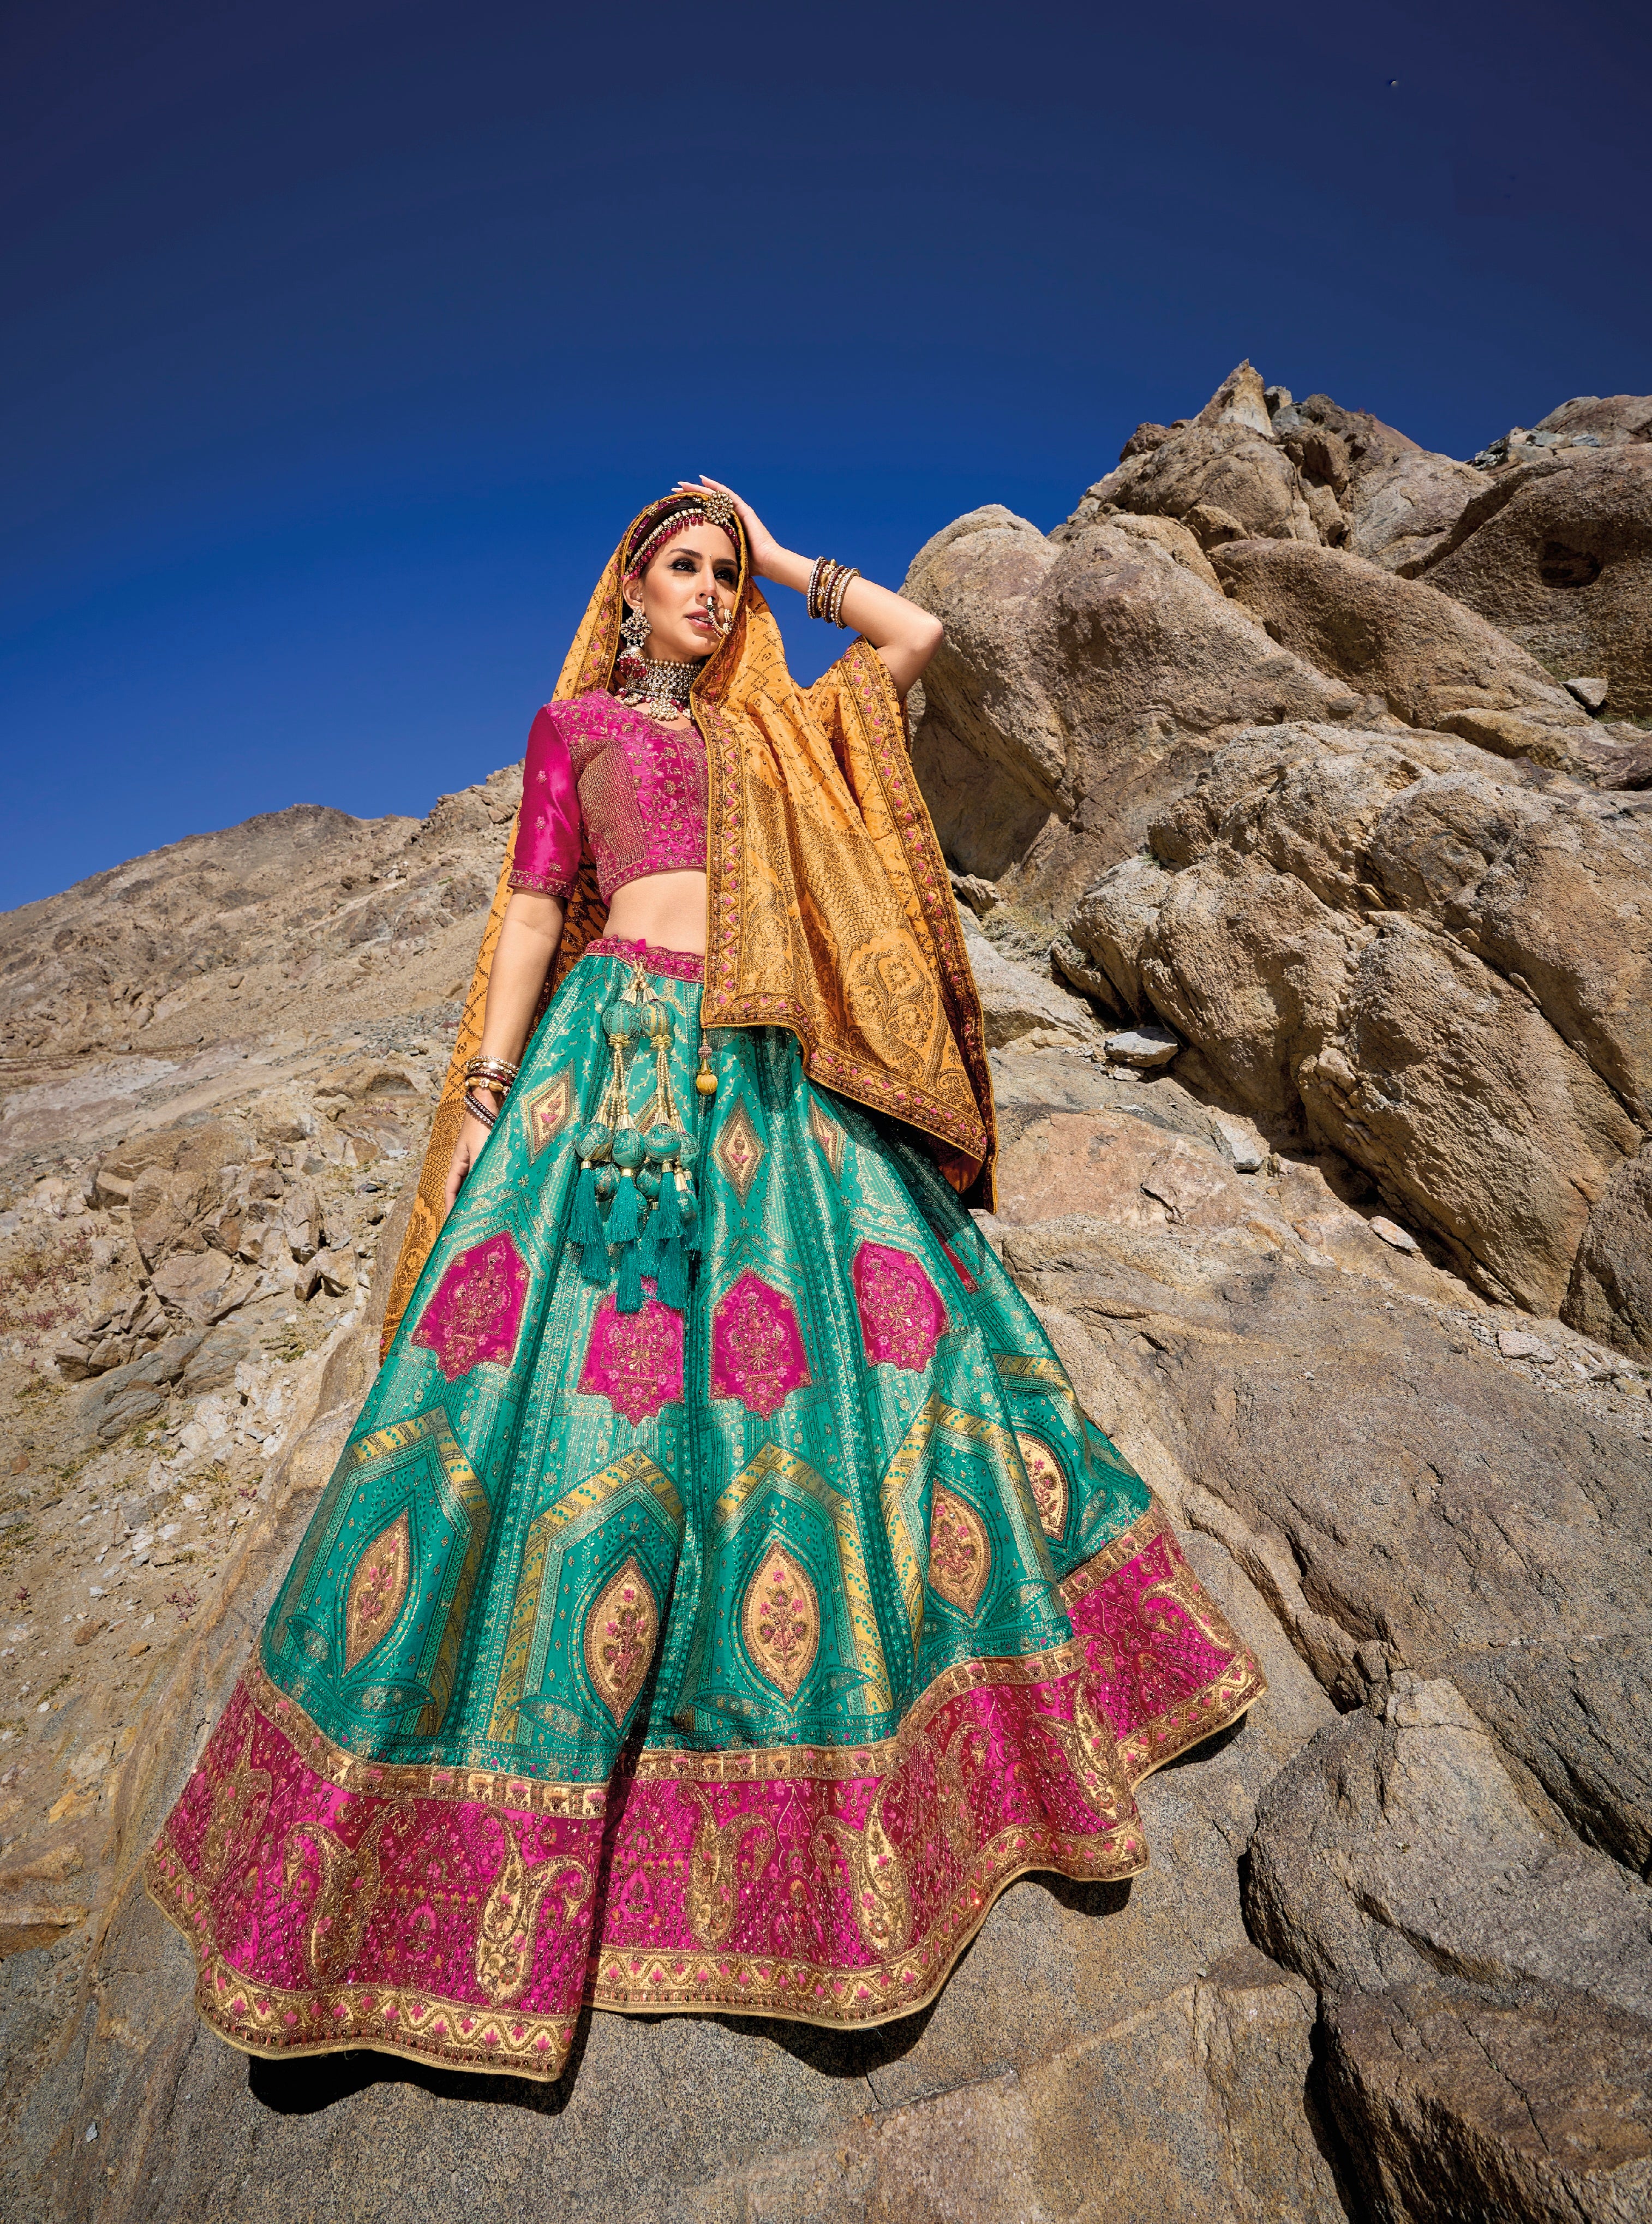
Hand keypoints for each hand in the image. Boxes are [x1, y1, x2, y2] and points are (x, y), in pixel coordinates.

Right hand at [443, 1102, 494, 1216]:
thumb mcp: (480, 1151)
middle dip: (467, 1204)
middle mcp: (468, 1161)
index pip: (451, 1189)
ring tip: (489, 1211)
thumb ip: (481, 1172)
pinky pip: (491, 1172)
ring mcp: (480, 1156)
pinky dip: (494, 1182)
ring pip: (479, 1180)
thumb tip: (481, 1195)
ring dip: (483, 1194)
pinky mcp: (493, 1152)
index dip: (450, 1206)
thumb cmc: (482, 1124)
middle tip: (472, 1222)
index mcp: (458, 1162)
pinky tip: (503, 1191)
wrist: (491, 1100)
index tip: (452, 1224)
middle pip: (465, 1187)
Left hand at [672, 475, 780, 579]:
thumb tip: (699, 566)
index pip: (705, 513)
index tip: (675, 504)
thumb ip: (716, 556)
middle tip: (675, 490)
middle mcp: (731, 516)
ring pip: (715, 496)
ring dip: (698, 488)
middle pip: (708, 502)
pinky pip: (726, 495)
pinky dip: (715, 487)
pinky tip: (702, 480)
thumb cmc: (750, 565)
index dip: (690, 507)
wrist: (768, 563)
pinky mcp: (744, 510)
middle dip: (690, 495)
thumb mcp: (726, 558)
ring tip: (683, 484)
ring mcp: (738, 511)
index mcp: (727, 527)